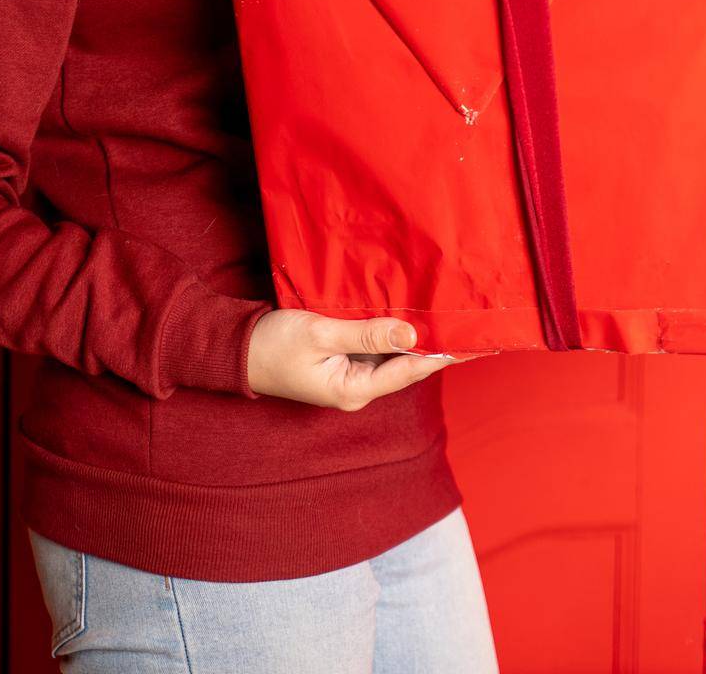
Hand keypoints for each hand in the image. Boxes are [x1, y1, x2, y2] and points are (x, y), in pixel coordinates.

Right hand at [245, 308, 487, 409]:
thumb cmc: (274, 344)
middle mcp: (356, 388)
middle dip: (430, 345)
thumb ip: (366, 334)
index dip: (439, 355)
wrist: (236, 349)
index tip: (469, 343)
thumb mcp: (321, 335)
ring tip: (443, 317)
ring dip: (410, 337)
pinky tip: (404, 315)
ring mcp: (347, 376)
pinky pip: (372, 348)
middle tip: (464, 324)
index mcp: (353, 390)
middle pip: (403, 365)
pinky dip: (388, 333)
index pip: (408, 371)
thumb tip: (411, 336)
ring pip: (389, 355)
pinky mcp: (339, 361)